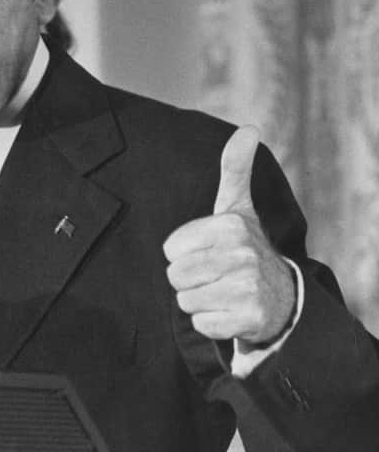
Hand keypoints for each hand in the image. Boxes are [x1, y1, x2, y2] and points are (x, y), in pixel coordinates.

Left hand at [163, 127, 295, 346]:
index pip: (170, 250)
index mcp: (230, 225)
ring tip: (222, 290)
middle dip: (188, 279)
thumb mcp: (237, 207)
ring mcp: (248, 287)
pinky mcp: (248, 317)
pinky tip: (230, 311)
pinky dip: (211, 322)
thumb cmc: (243, 247)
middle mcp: (242, 254)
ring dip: (199, 300)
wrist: (281, 296)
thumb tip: (249, 128)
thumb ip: (234, 169)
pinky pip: (202, 323)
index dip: (184, 254)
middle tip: (214, 274)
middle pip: (174, 276)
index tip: (209, 251)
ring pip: (185, 301)